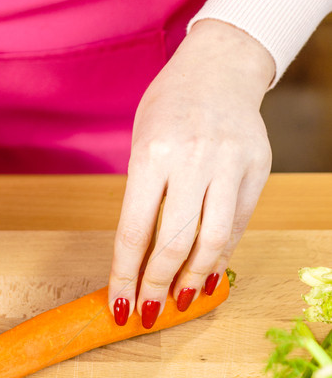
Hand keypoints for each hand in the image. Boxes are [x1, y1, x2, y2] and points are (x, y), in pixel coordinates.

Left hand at [108, 20, 275, 327]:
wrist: (220, 67)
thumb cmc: (168, 109)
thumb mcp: (141, 146)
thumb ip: (142, 202)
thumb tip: (141, 264)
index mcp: (152, 154)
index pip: (133, 232)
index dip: (125, 276)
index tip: (119, 306)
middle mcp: (193, 159)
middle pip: (174, 243)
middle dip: (158, 286)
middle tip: (148, 310)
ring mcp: (230, 163)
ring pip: (213, 241)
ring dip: (194, 279)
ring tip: (180, 301)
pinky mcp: (257, 168)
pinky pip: (237, 224)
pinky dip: (221, 255)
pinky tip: (208, 274)